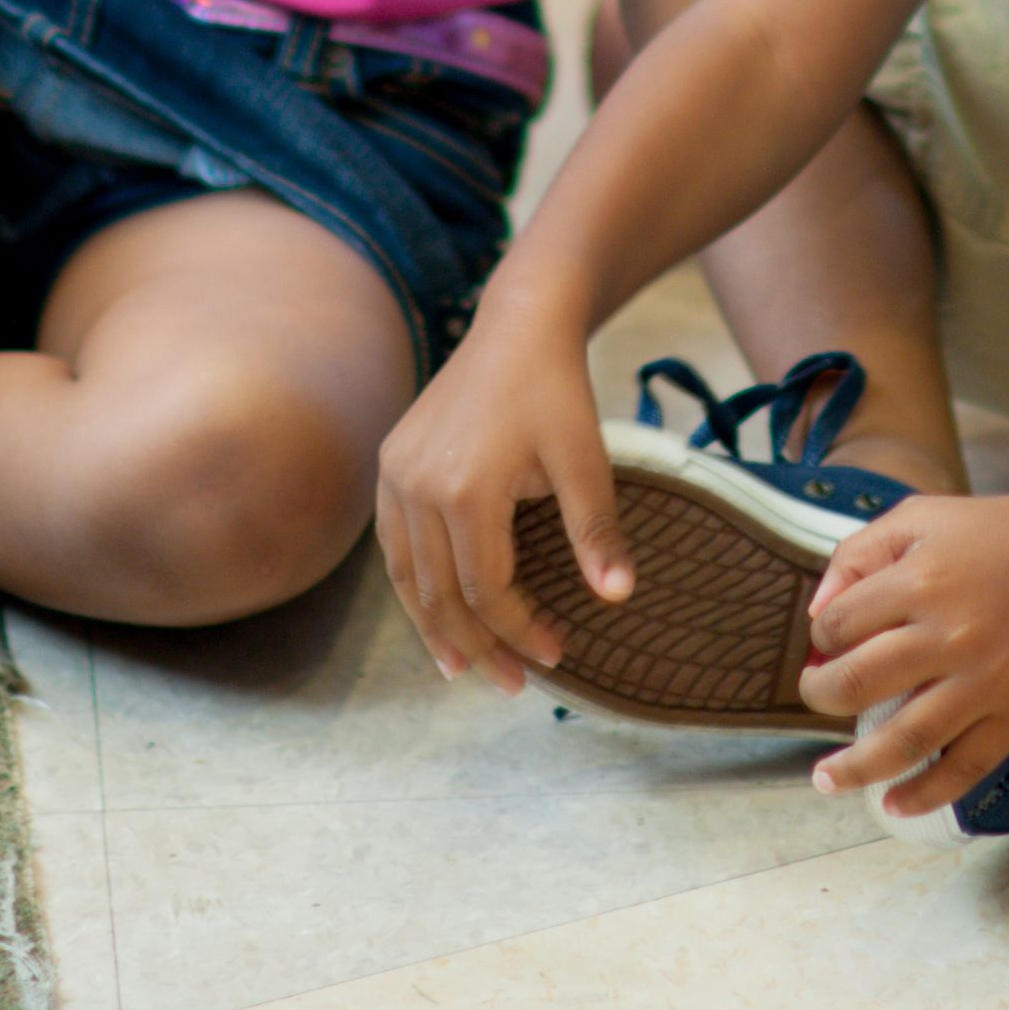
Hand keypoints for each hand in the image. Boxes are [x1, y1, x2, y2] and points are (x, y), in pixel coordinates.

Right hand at [374, 290, 622, 684]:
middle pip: (440, 594)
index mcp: (466, 489)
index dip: (520, 631)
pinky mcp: (390, 465)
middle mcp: (416, 487)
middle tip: (514, 684)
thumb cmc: (557, 390)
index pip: (486, 590)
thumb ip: (597, 529)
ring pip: (407, 577)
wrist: (517, 325)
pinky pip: (393, 546)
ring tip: (464, 669)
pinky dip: (414, 586)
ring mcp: (395, 475)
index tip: (556, 654)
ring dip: (436, 628)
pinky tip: (434, 613)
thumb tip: (618, 597)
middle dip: (478, 646)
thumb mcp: (587, 458)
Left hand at [798, 490, 1008, 816]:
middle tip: (817, 693)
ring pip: (903, 740)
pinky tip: (892, 806)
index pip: (839, 625)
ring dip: (854, 767)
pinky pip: (966, 766)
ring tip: (825, 779)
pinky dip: (926, 794)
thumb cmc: (993, 532)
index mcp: (920, 581)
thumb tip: (817, 616)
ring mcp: (985, 681)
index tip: (824, 642)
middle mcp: (950, 635)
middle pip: (858, 683)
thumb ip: (858, 554)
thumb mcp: (919, 518)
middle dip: (821, 695)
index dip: (819, 637)